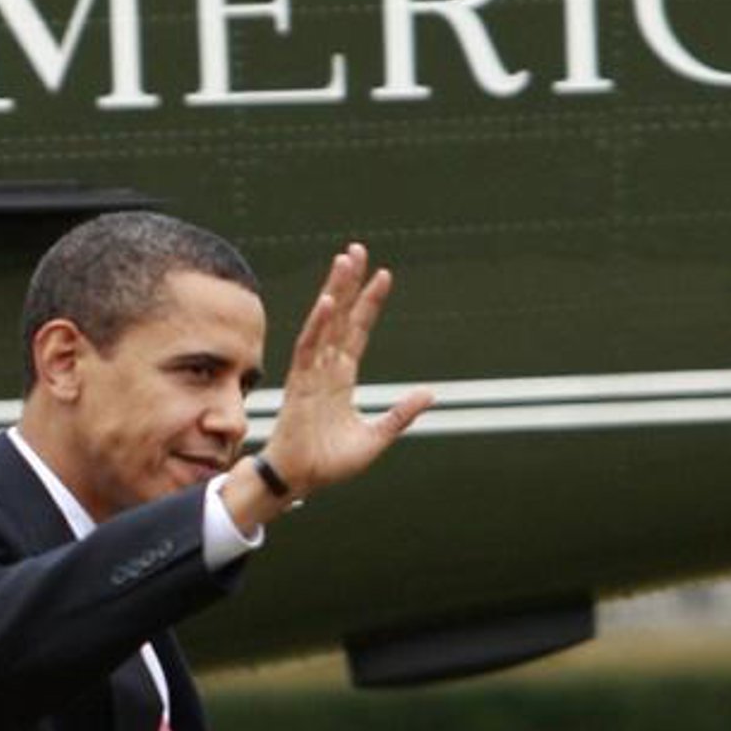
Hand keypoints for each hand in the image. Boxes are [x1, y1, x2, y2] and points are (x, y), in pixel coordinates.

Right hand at [262, 243, 431, 498]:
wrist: (301, 480)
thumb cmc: (329, 463)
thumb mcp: (376, 437)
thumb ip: (400, 414)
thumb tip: (430, 394)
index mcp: (341, 378)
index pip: (358, 331)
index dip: (370, 304)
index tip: (383, 276)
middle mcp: (326, 368)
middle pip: (341, 317)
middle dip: (349, 283)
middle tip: (357, 250)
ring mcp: (311, 373)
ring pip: (325, 323)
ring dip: (335, 291)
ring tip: (344, 260)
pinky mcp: (299, 384)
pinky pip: (308, 348)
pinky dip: (318, 326)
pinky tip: (328, 302)